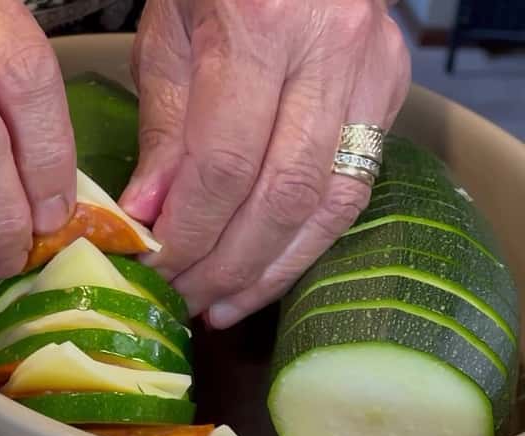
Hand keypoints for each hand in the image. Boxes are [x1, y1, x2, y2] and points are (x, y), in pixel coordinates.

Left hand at [119, 0, 410, 327]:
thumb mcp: (168, 35)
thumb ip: (164, 128)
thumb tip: (148, 214)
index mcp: (261, 27)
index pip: (225, 163)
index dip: (189, 230)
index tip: (154, 267)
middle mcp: (330, 50)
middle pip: (282, 193)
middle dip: (226, 263)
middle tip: (183, 299)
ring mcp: (371, 71)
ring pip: (329, 202)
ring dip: (271, 267)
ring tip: (223, 304)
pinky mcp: (389, 91)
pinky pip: (353, 187)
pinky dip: (306, 240)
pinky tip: (266, 271)